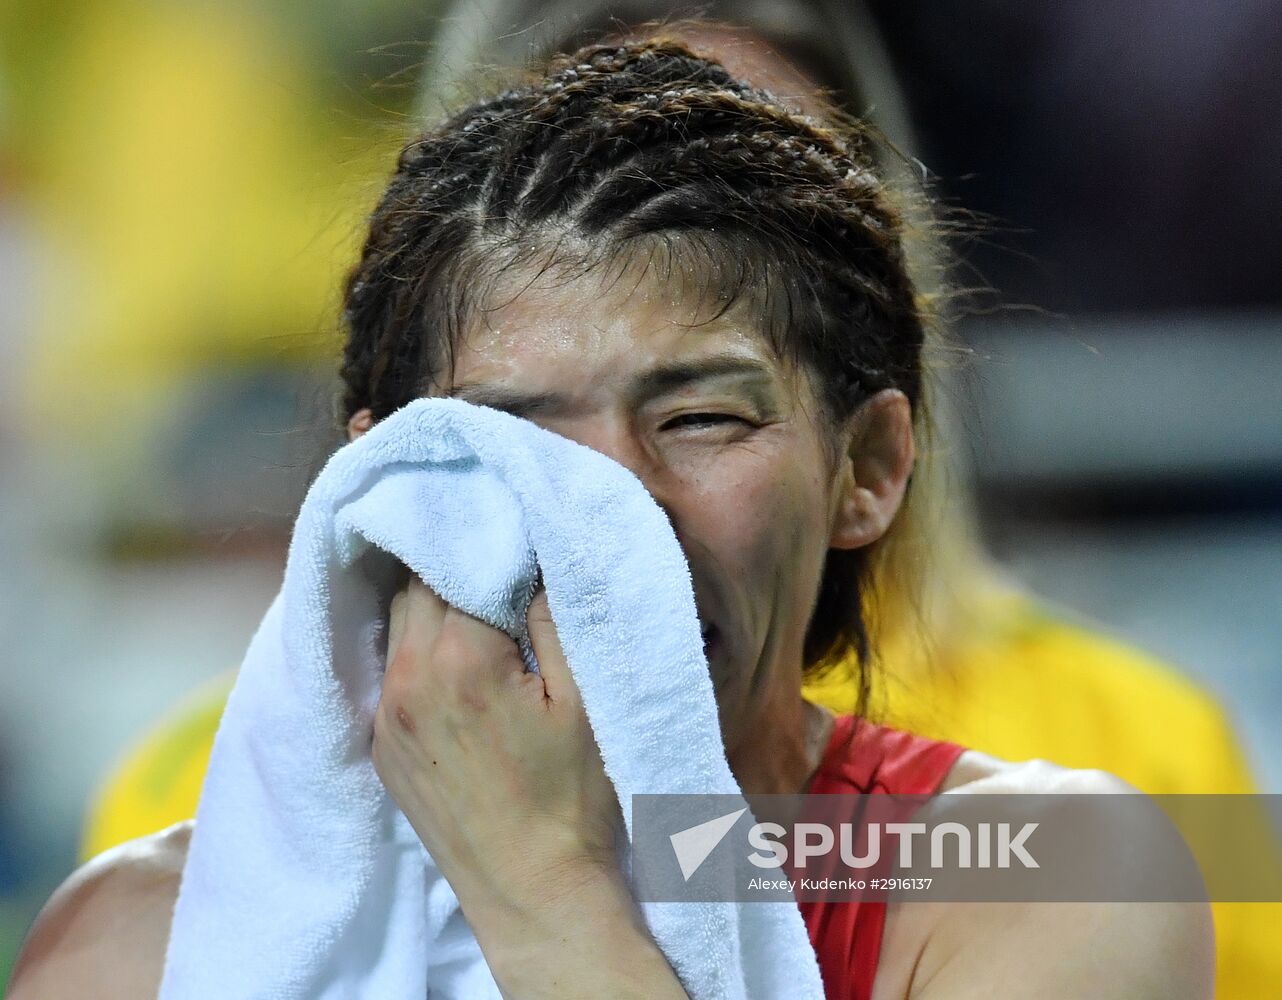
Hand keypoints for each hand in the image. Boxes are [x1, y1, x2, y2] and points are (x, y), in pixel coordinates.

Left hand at [371, 575, 623, 911]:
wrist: (533, 889)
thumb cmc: (572, 798)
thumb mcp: (584, 700)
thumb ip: (554, 618)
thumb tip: (533, 559)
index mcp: (461, 660)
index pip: (455, 563)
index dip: (486, 542)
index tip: (512, 528)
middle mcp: (409, 680)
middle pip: (416, 584)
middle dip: (453, 563)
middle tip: (496, 559)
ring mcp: (387, 717)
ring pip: (397, 624)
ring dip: (431, 602)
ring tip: (476, 603)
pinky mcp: (383, 748)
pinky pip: (391, 671)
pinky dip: (418, 649)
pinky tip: (456, 659)